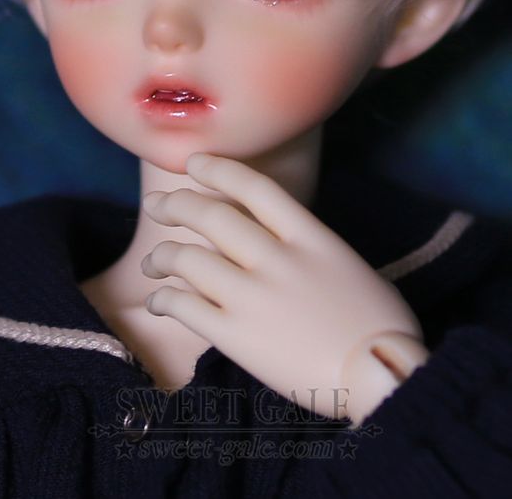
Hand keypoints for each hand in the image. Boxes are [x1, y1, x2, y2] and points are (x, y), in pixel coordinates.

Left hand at [142, 153, 427, 422]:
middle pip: (212, 216)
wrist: (384, 377)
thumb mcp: (346, 263)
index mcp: (310, 237)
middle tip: (157, 204)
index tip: (195, 162)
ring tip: (155, 263)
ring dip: (163, 256)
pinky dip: (164, 299)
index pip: (254, 188)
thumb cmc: (377, 324)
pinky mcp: (237, 336)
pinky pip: (185, 307)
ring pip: (189, 259)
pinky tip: (159, 300)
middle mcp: (277, 259)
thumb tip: (271, 237)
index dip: (219, 169)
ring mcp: (254, 297)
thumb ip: (305, 244)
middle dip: (176, 204)